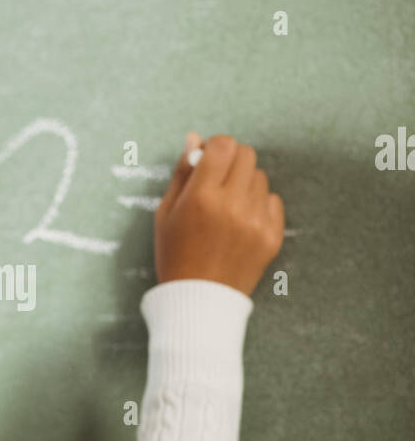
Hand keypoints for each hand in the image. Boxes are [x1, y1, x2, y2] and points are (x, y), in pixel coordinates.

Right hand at [153, 133, 284, 296]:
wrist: (198, 301)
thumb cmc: (175, 255)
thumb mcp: (166, 213)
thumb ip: (182, 173)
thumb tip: (195, 139)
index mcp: (201, 196)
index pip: (222, 145)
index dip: (215, 147)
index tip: (208, 160)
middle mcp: (231, 205)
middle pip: (246, 154)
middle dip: (231, 161)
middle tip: (218, 180)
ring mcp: (255, 221)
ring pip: (260, 177)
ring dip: (244, 184)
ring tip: (228, 208)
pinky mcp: (272, 236)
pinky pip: (273, 200)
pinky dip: (258, 205)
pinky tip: (241, 223)